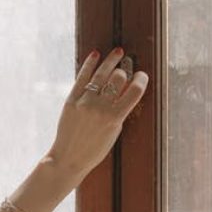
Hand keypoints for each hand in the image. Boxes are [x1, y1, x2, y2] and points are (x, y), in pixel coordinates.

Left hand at [46, 49, 148, 180]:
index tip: (142, 75)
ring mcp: (85, 102)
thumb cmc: (94, 149)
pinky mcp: (71, 99)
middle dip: (125, 71)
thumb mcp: (114, 132)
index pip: (135, 91)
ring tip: (117, 52)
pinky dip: (90, 64)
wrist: (69, 158)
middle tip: (126, 67)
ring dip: (111, 60)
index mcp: (115, 118)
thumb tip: (127, 88)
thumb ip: (120, 110)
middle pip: (118, 78)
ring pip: (101, 73)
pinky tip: (96, 54)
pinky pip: (82, 77)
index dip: (141, 79)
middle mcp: (100, 108)